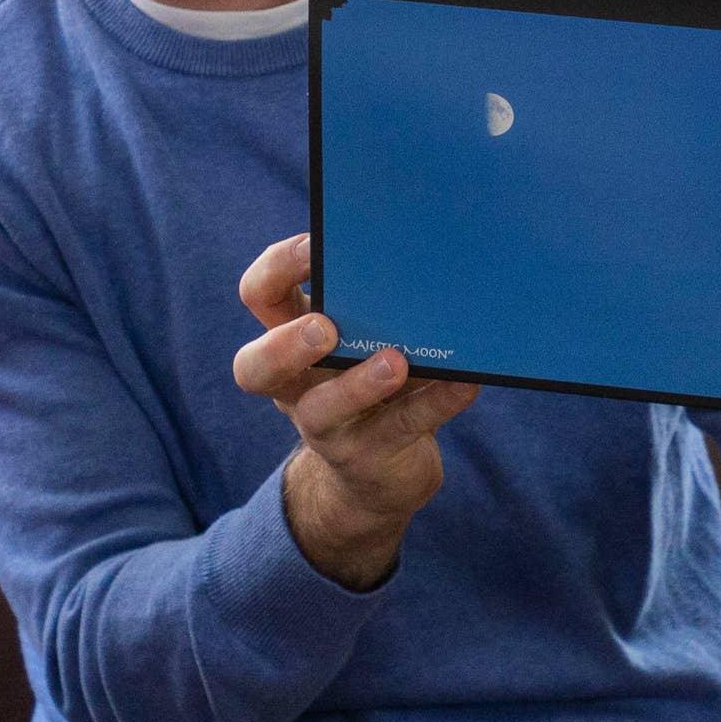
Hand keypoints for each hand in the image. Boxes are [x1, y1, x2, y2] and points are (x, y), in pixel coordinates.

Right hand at [234, 234, 478, 589]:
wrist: (380, 475)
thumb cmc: (374, 385)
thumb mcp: (364, 343)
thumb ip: (377, 307)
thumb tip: (426, 254)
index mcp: (288, 340)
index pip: (259, 296)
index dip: (276, 270)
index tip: (315, 246)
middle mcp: (294, 387)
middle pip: (255, 368)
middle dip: (285, 345)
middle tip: (323, 327)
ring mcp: (326, 429)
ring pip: (323, 411)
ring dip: (358, 384)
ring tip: (395, 361)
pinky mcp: (371, 457)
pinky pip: (402, 427)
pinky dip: (435, 403)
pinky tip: (465, 382)